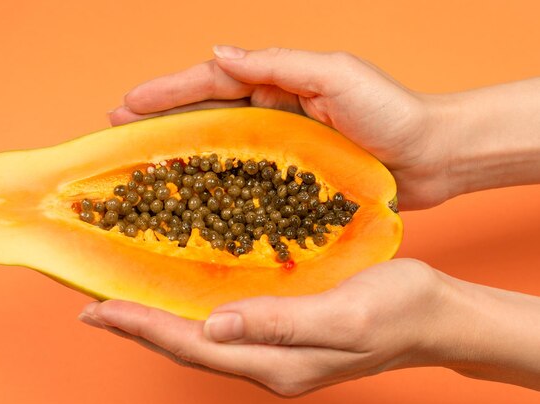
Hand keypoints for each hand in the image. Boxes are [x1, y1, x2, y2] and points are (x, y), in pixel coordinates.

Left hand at [79, 259, 452, 395]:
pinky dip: (192, 310)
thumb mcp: (344, 315)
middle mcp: (267, 362)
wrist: (435, 317)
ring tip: (124, 301)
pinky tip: (183, 294)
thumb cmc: (399, 310)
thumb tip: (216, 326)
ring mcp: (275, 350)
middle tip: (94, 306)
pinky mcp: (284, 332)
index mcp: (276, 363)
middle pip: (188, 346)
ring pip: (202, 337)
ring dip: (160, 319)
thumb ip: (281, 324)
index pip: (193, 345)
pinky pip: (226, 325)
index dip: (143, 326)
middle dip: (138, 327)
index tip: (97, 308)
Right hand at [109, 46, 451, 209]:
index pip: (212, 82)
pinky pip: (247, 183)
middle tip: (118, 133)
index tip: (127, 104)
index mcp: (278, 84)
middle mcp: (273, 114)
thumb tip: (218, 54)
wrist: (432, 157)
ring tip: (143, 169)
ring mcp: (280, 150)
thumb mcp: (335, 75)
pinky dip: (218, 189)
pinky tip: (193, 201)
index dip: (168, 92)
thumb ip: (278, 65)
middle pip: (206, 115)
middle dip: (161, 121)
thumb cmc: (391, 112)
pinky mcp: (292, 182)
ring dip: (180, 156)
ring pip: (220, 150)